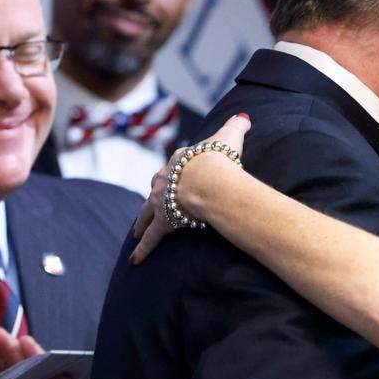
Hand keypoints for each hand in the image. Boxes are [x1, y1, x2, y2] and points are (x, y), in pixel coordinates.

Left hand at [130, 113, 251, 263]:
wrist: (209, 179)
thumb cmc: (218, 158)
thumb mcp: (229, 137)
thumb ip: (236, 126)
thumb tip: (244, 117)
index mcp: (178, 160)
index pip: (174, 166)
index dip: (176, 171)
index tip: (178, 175)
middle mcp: (165, 179)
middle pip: (156, 189)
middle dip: (154, 197)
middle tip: (151, 205)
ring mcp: (161, 201)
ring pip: (147, 213)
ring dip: (141, 222)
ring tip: (136, 232)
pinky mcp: (163, 221)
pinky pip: (151, 238)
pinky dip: (143, 249)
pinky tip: (134, 260)